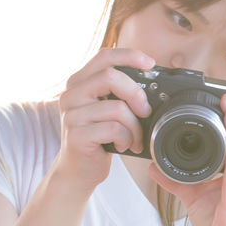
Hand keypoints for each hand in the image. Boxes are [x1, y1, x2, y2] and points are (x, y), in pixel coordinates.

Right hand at [52, 47, 155, 192]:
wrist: (78, 170)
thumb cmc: (99, 137)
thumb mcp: (107, 108)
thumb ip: (120, 91)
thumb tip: (153, 78)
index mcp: (80, 82)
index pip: (104, 56)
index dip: (129, 56)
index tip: (150, 64)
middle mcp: (71, 94)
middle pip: (110, 76)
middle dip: (136, 94)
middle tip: (146, 111)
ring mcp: (71, 115)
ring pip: (116, 108)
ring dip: (134, 126)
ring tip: (134, 137)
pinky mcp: (76, 135)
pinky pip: (114, 129)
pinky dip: (127, 139)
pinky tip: (123, 146)